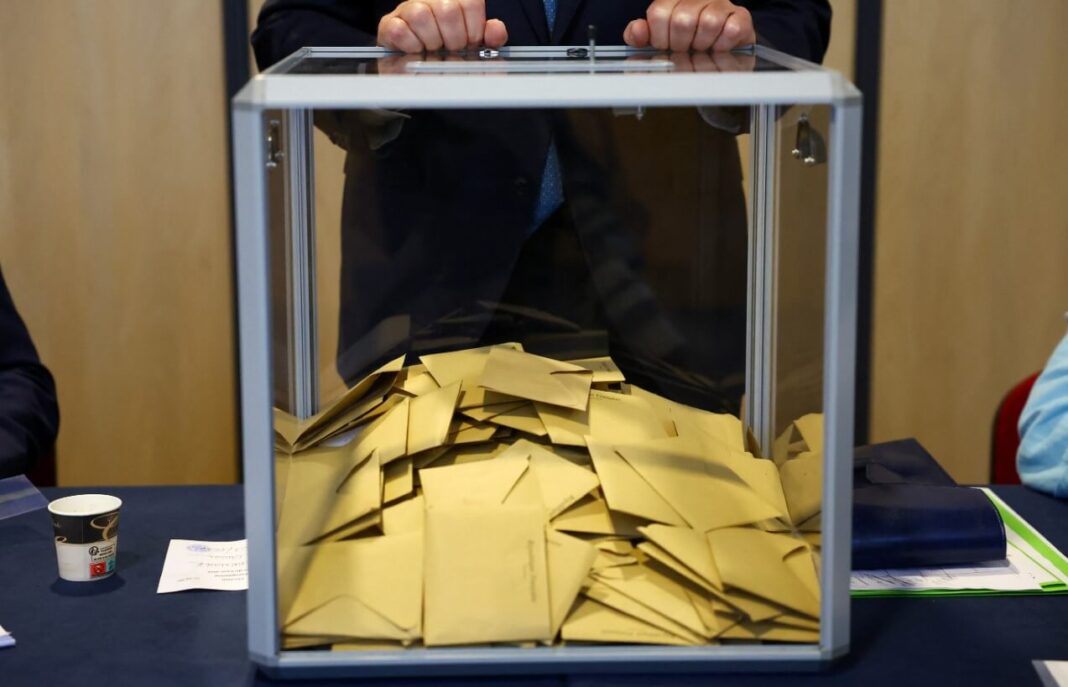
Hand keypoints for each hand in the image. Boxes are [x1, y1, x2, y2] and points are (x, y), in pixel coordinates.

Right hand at [378, 0, 507, 52]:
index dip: (474, 27)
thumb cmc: (446, 47)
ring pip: (421, 15)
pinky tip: (417, 49)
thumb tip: (496, 30)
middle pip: (447, 9)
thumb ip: (489, 36)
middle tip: (452, 48)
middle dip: (454, 38)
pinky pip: (400, 30)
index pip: (470, 2)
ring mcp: (408, 9)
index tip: (470, 41)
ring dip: (432, 40)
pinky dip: (412, 46)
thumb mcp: (472, 41)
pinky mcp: (390, 24)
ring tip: (433, 48)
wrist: (413, 58)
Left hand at [624, 0, 755, 52]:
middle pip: (682, 20)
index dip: (660, 37)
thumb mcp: (658, 39)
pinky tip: (717, 47)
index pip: (659, 13)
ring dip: (702, 44)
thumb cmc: (687, 43)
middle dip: (680, 44)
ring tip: (701, 47)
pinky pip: (731, 30)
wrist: (720, 50)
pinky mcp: (741, 17)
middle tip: (684, 49)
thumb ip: (641, 35)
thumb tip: (637, 31)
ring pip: (708, 23)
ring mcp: (721, 4)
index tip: (666, 45)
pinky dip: (722, 45)